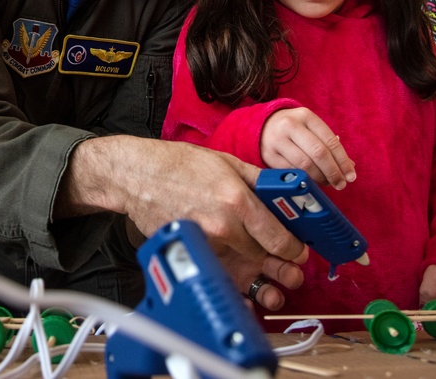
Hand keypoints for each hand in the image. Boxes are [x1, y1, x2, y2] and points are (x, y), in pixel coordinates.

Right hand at [59, 135, 308, 310]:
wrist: (136, 175)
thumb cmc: (177, 164)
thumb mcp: (226, 161)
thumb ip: (258, 180)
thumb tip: (284, 191)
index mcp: (238, 200)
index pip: (279, 238)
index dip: (294, 249)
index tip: (298, 250)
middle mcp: (223, 226)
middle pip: (262, 255)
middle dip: (275, 259)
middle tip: (283, 259)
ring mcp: (204, 243)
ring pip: (239, 265)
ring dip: (252, 267)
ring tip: (260, 268)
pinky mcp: (188, 251)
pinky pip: (216, 270)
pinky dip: (226, 274)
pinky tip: (234, 274)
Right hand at [259, 107, 355, 189]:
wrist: (262, 125)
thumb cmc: (294, 129)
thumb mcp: (311, 128)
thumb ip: (329, 144)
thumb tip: (349, 167)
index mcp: (306, 116)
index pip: (330, 141)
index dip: (343, 161)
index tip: (351, 176)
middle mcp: (290, 126)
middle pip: (318, 153)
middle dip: (333, 172)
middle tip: (341, 184)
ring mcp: (277, 140)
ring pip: (305, 165)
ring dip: (320, 178)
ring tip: (327, 183)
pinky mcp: (268, 155)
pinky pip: (291, 171)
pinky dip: (305, 179)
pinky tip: (312, 181)